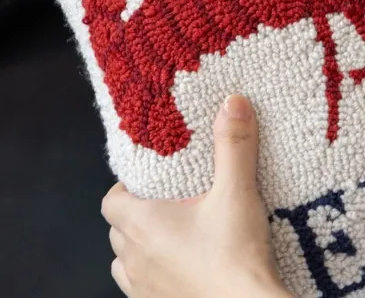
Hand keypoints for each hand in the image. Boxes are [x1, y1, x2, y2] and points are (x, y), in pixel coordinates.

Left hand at [101, 95, 292, 297]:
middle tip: (173, 202)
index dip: (127, 187)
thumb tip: (233, 102)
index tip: (152, 180)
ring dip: (143, 248)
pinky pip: (144, 289)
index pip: (111, 200)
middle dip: (139, 214)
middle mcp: (134, 258)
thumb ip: (234, 146)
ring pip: (127, 263)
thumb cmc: (235, 256)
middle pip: (119, 229)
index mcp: (142, 225)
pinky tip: (185, 268)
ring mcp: (143, 289)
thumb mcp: (237, 192)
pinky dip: (156, 276)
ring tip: (176, 237)